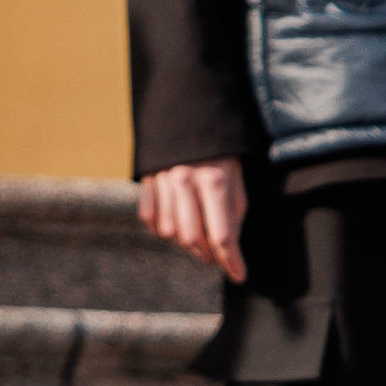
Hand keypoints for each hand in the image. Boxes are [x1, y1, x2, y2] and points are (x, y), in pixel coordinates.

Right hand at [139, 157, 247, 281]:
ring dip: (186, 244)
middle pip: (193, 238)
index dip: (232, 260)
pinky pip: (149, 218)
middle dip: (208, 255)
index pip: (223, 235)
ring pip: (170, 231)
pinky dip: (161, 229)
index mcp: (214, 180)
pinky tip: (174, 225)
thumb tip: (230, 243)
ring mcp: (162, 180)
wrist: (187, 110)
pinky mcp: (146, 178)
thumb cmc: (218, 147)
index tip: (239, 275)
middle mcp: (185, 182)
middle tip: (218, 257)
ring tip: (198, 240)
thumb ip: (234, 209)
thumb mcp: (236, 174)